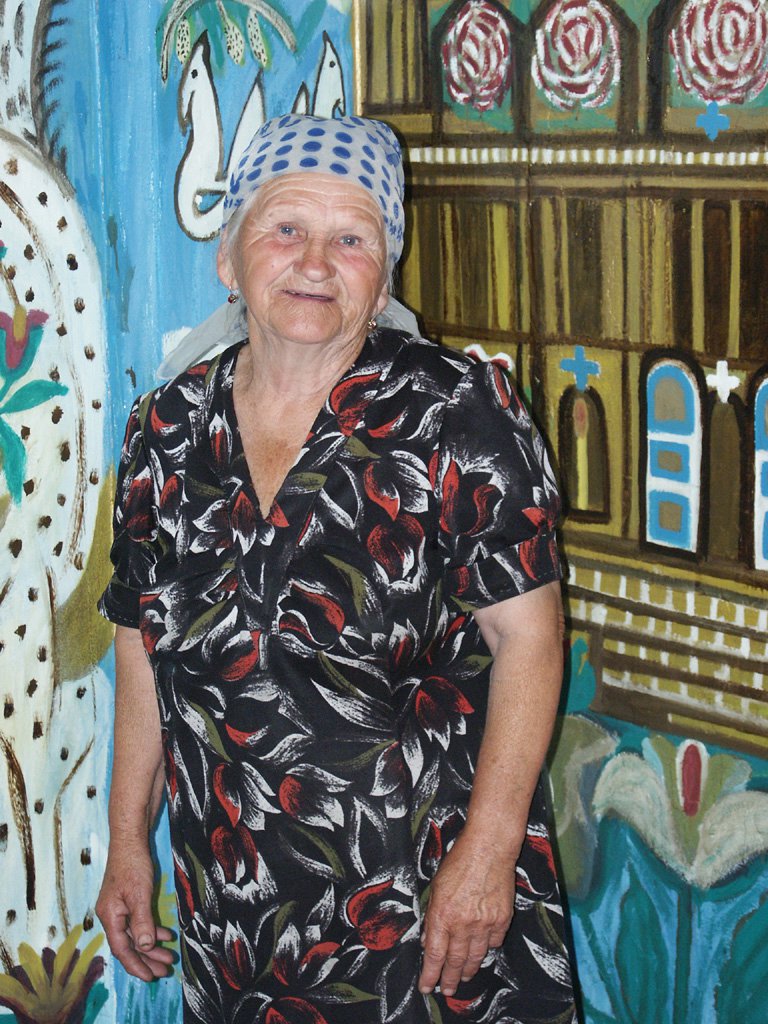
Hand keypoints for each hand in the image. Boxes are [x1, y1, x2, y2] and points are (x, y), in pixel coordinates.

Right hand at [95, 839, 173, 981]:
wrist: (129, 840)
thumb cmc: (133, 864)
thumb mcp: (140, 894)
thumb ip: (142, 921)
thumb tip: (145, 947)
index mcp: (110, 917)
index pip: (122, 949)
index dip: (136, 965)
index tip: (150, 977)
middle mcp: (111, 916)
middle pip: (129, 945)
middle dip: (147, 959)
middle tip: (165, 970)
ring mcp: (118, 908)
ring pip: (135, 935)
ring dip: (151, 947)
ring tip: (169, 957)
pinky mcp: (127, 901)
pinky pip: (138, 922)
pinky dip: (151, 930)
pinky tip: (166, 935)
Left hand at [418, 830, 515, 996]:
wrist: (490, 848)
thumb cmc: (460, 861)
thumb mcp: (436, 887)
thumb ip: (433, 916)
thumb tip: (429, 941)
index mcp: (443, 914)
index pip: (434, 955)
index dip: (430, 975)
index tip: (427, 987)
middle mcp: (463, 923)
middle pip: (455, 962)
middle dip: (449, 980)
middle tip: (447, 990)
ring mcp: (485, 923)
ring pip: (475, 957)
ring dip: (467, 970)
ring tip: (463, 978)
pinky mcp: (502, 920)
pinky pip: (493, 943)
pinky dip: (486, 950)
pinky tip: (482, 952)